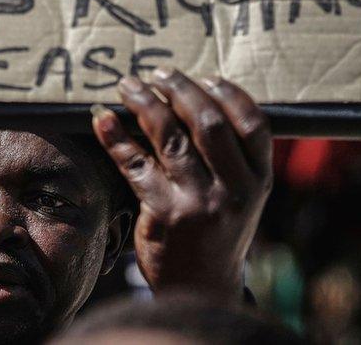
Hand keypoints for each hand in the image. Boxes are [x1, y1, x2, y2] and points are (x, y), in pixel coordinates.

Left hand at [91, 68, 271, 301]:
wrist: (201, 287)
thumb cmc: (218, 230)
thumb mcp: (241, 196)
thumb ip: (231, 155)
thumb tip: (195, 97)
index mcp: (259, 181)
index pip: (252, 124)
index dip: (228, 93)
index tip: (204, 76)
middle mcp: (234, 190)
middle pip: (208, 124)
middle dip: (180, 90)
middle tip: (158, 73)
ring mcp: (199, 203)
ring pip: (170, 139)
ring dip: (146, 104)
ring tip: (128, 86)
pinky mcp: (164, 214)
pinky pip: (135, 165)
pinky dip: (116, 137)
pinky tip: (102, 119)